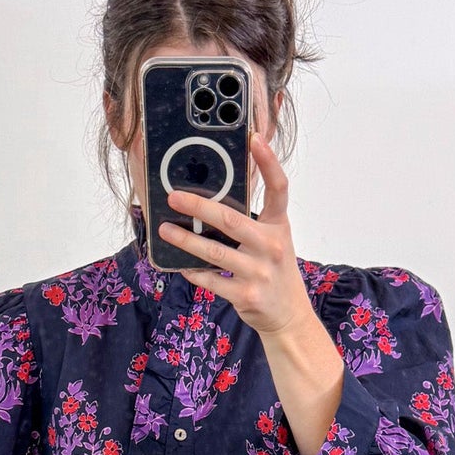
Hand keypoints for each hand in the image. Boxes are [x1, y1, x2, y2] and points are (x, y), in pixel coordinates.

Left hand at [159, 133, 345, 454]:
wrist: (288, 317)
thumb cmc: (274, 271)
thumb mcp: (273, 240)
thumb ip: (252, 221)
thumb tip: (212, 199)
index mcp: (279, 226)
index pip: (278, 188)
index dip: (268, 162)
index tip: (254, 138)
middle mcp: (272, 246)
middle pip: (231, 220)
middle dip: (198, 206)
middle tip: (174, 196)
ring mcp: (259, 272)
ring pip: (213, 251)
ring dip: (184, 239)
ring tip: (165, 229)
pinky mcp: (245, 295)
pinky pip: (210, 279)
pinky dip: (192, 271)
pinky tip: (179, 263)